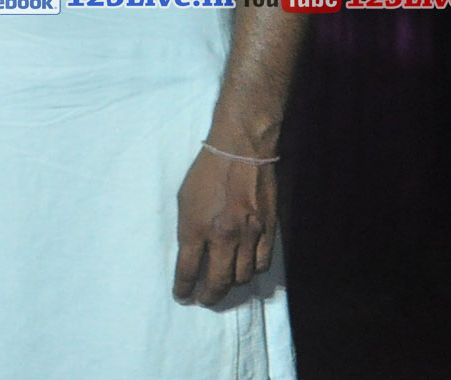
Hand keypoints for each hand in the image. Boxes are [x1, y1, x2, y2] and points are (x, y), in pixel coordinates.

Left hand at [173, 146, 276, 305]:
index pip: (187, 270)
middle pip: (217, 282)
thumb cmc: (206, 172)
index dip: (183, 288)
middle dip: (208, 296)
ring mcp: (249, 235)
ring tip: (223, 284)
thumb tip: (192, 255)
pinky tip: (244, 269)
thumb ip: (188, 229)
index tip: (182, 296)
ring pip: (242, 277)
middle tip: (203, 299)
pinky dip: (252, 271)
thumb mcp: (184, 199)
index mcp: (196, 227)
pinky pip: (262, 264)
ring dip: (231, 285)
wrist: (240, 151)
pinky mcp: (269, 231)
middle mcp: (223, 236)